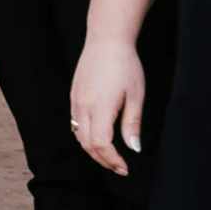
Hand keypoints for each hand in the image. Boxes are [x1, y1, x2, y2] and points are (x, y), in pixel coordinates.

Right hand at [69, 39, 146, 175]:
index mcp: (100, 107)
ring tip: (110, 156)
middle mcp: (83, 106)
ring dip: (93, 150)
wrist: (106, 41)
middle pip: (87, 143)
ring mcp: (76, 101)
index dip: (112, 160)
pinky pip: (75, 123)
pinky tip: (99, 136)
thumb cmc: (125, 65)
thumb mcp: (136, 95)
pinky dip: (86, 136)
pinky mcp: (74, 96)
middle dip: (102, 160)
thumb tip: (134, 148)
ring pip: (79, 135)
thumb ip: (132, 124)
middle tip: (119, 167)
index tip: (125, 167)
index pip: (100, 143)